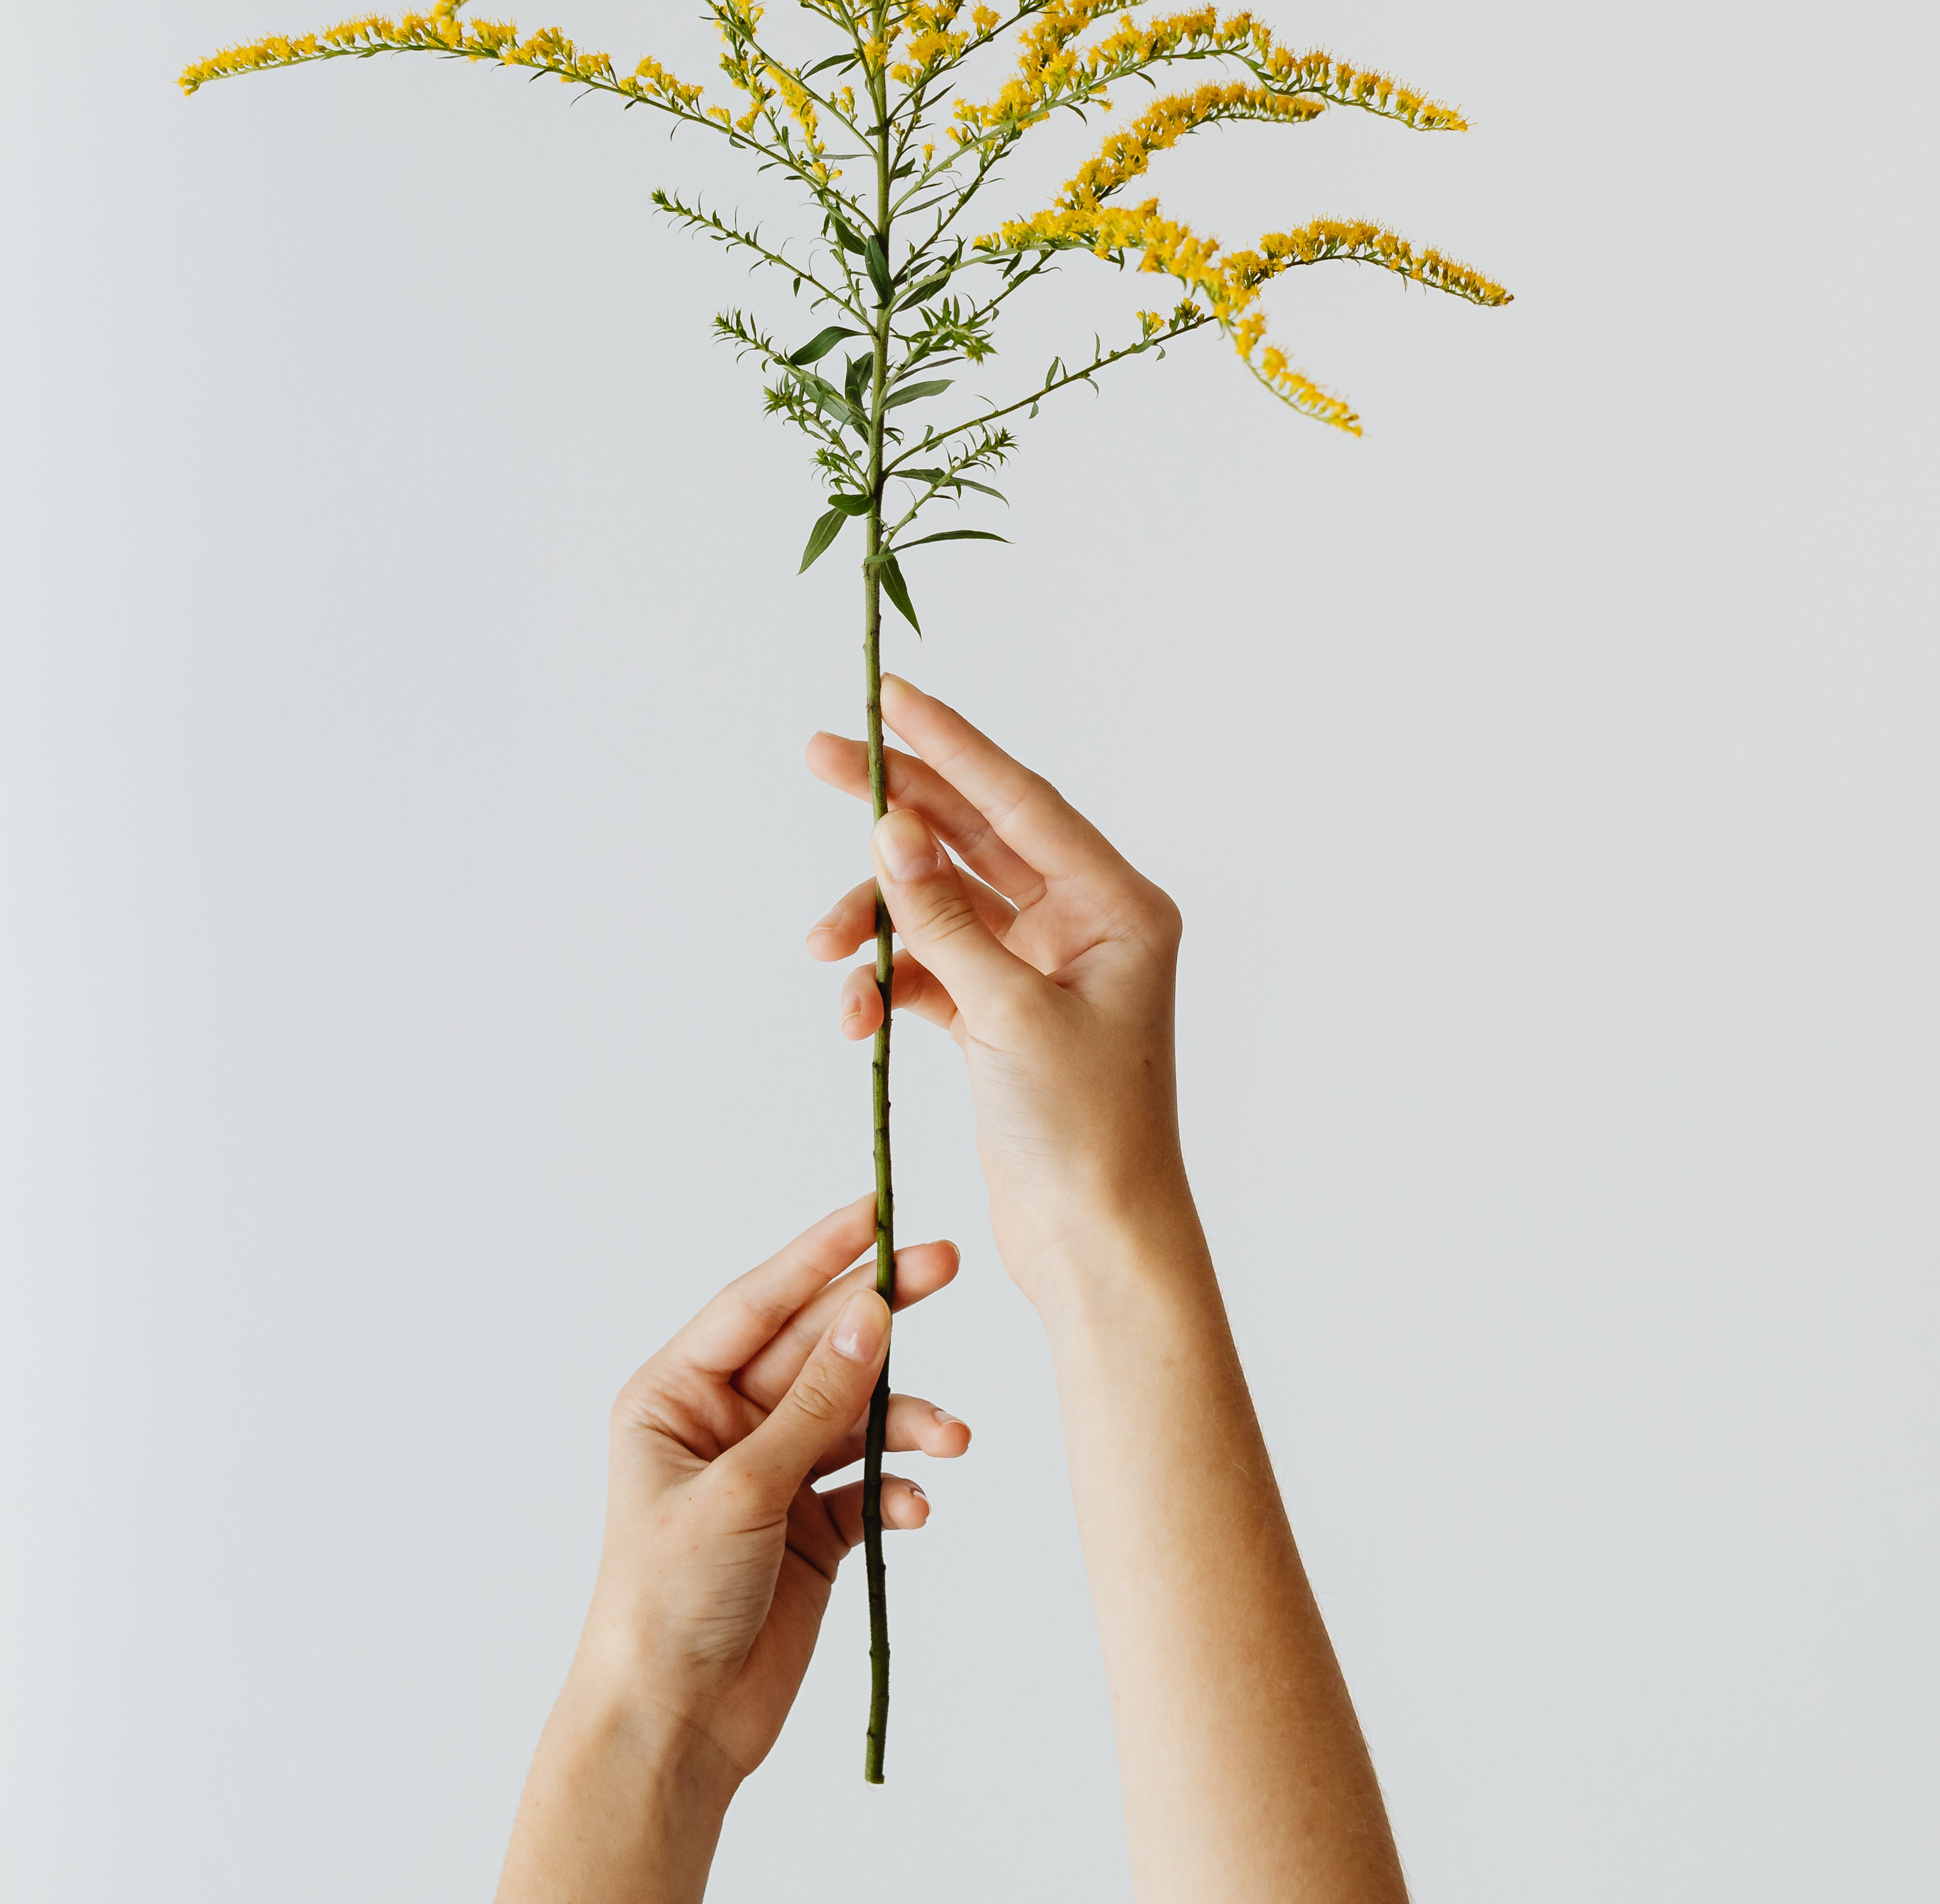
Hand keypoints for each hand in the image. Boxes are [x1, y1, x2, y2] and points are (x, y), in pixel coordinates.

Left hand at [514, 1201, 970, 1865]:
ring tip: (952, 1438)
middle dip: (882, 1317)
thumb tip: (870, 1315)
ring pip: (853, 1416)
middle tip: (948, 1265)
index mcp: (675, 1396)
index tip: (878, 1208)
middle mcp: (724, 1424)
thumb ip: (814, 1404)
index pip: (758, 1303)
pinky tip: (916, 1505)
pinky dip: (897, 1487)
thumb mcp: (740, 1489)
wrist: (673, 1720)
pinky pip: (867, 1485)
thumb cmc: (668, 1600)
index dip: (820, 1253)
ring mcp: (770, 1475)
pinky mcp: (811, 1530)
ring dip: (904, 1421)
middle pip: (816, 1349)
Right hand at [806, 675, 1191, 1312]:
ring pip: (938, 907)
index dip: (952, 745)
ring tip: (823, 949)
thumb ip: (941, 917)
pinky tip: (852, 1013)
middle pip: (972, 838)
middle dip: (895, 809)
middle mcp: (1086, 926)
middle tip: (820, 756)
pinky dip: (886, 982)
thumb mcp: (1007, 1013)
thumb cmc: (1085, 1132)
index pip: (1021, 800)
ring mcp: (1041, 972)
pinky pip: (928, 969)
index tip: (892, 696)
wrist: (1096, 1243)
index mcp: (1118, 907)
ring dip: (875, 921)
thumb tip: (890, 829)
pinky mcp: (1001, 1018)